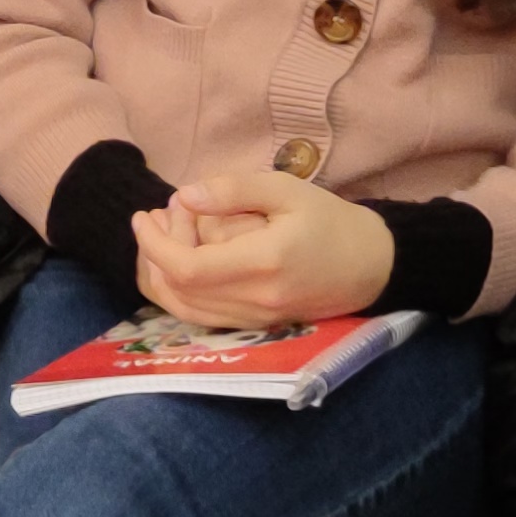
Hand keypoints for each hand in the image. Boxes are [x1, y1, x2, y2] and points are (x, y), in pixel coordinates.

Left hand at [132, 168, 396, 331]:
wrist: (372, 266)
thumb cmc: (331, 221)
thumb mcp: (287, 190)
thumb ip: (234, 190)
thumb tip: (185, 196)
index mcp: (264, 262)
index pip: (188, 268)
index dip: (155, 244)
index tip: (143, 215)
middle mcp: (256, 299)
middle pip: (180, 290)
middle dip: (154, 253)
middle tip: (155, 217)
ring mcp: (256, 318)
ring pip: (186, 309)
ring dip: (160, 276)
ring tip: (159, 238)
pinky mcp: (257, 325)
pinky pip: (203, 318)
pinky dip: (179, 294)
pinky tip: (177, 265)